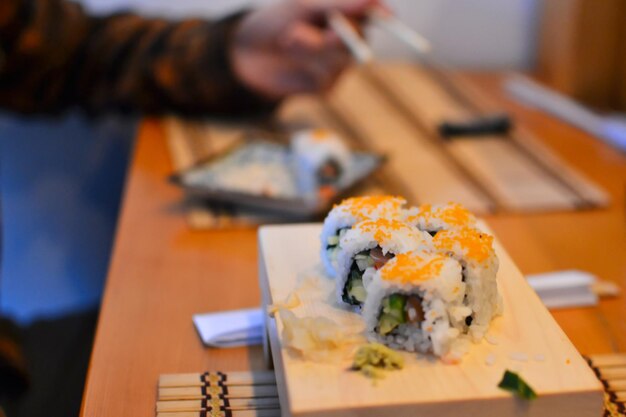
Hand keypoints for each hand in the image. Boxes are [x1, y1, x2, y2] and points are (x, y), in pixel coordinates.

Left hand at [231, 0, 381, 98]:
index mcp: (344, 16)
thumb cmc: (275, 22)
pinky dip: (308, 67)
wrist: (245, 54)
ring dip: (316, 48)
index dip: (382, 15)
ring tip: (290, 38)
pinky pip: (327, 79)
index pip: (372, 15)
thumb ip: (337, 4)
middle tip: (330, 34)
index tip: (386, 16)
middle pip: (362, 40)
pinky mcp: (325, 87)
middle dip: (346, 36)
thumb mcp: (303, 7)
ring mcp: (337, 66)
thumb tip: (371, 0)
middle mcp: (346, 41)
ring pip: (343, 61)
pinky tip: (290, 57)